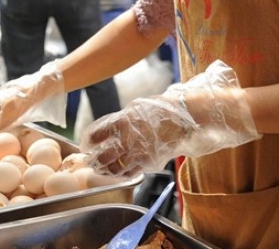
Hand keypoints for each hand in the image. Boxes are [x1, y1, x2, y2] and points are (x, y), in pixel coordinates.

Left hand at [81, 60, 260, 176]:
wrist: (190, 115)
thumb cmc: (169, 106)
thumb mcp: (144, 106)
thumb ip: (129, 117)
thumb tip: (118, 123)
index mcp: (125, 118)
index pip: (99, 131)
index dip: (91, 140)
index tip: (87, 144)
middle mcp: (128, 135)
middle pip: (103, 154)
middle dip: (95, 160)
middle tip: (91, 162)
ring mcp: (139, 150)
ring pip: (115, 166)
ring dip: (107, 170)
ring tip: (103, 171)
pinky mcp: (150, 160)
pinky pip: (132, 171)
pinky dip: (125, 174)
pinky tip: (123, 173)